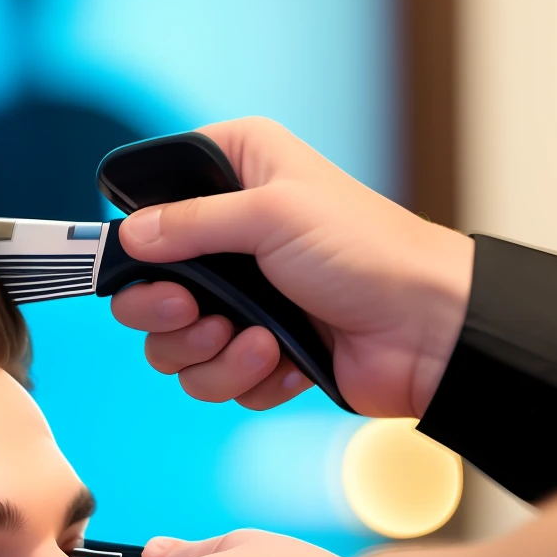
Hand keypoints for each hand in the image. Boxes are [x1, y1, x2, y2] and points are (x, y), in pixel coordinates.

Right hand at [112, 117, 473, 417]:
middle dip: (165, 314)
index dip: (140, 236)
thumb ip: (192, 223)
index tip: (144, 262)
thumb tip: (130, 237)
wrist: (425, 332)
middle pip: (149, 288)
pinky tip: (286, 363)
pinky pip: (217, 380)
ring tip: (259, 343)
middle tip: (191, 314)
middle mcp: (235, 236)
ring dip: (211, 356)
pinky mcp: (261, 355)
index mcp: (238, 175)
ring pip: (177, 346)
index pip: (154, 197)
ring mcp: (246, 300)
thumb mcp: (273, 214)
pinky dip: (247, 378)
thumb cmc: (367, 254)